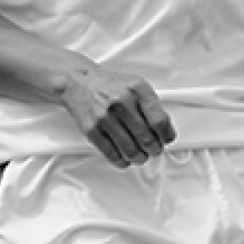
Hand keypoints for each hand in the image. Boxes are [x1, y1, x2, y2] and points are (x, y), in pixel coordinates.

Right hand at [58, 63, 177, 166]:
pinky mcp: (92, 129)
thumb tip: (165, 131)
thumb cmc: (110, 85)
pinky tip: (125, 159)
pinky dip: (122, 161)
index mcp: (137, 90)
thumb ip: (151, 106)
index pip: (160, 122)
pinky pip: (111, 153)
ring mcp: (105, 116)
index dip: (166, 136)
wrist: (77, 81)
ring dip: (139, 158)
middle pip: (147, 139)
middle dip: (154, 150)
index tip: (166, 141)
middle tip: (154, 150)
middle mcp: (122, 102)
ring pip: (131, 150)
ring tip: (141, 157)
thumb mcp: (136, 86)